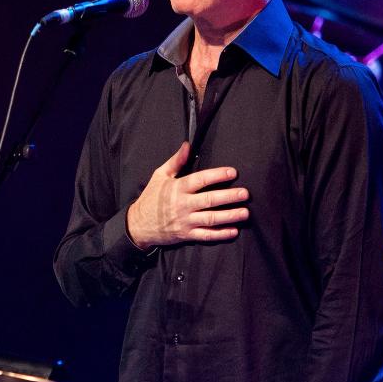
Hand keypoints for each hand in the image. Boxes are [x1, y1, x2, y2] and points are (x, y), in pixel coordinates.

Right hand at [125, 142, 248, 249]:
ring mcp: (184, 221)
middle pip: (209, 200)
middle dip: (229, 196)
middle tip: (245, 193)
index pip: (200, 180)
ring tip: (245, 212)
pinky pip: (205, 236)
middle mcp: (182, 205)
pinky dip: (220, 234)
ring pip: (210, 219)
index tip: (233, 173)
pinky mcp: (186, 235)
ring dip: (229, 216)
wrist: (137, 225)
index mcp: (177, 188)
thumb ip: (176, 161)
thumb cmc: (150, 198)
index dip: (217, 175)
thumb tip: (188, 145)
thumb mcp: (159, 176)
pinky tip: (234, 231)